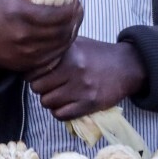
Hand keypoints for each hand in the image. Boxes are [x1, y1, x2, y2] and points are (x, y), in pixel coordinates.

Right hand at [0, 0, 82, 72]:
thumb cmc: (0, 14)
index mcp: (19, 13)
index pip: (55, 14)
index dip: (71, 8)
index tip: (75, 0)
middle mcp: (24, 35)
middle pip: (62, 30)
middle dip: (75, 18)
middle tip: (77, 9)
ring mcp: (29, 53)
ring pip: (63, 43)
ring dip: (72, 30)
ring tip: (72, 20)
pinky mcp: (33, 65)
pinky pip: (57, 55)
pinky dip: (64, 44)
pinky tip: (64, 34)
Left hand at [27, 37, 146, 119]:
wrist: (126, 66)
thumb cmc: (98, 54)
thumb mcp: (77, 43)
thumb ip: (56, 48)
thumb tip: (31, 54)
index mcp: (68, 53)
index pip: (34, 69)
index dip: (32, 73)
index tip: (38, 74)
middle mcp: (74, 70)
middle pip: (38, 87)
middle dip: (40, 87)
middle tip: (49, 85)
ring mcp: (81, 88)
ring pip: (47, 102)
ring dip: (50, 100)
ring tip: (58, 94)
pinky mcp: (89, 104)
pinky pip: (61, 115)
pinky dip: (59, 112)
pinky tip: (65, 104)